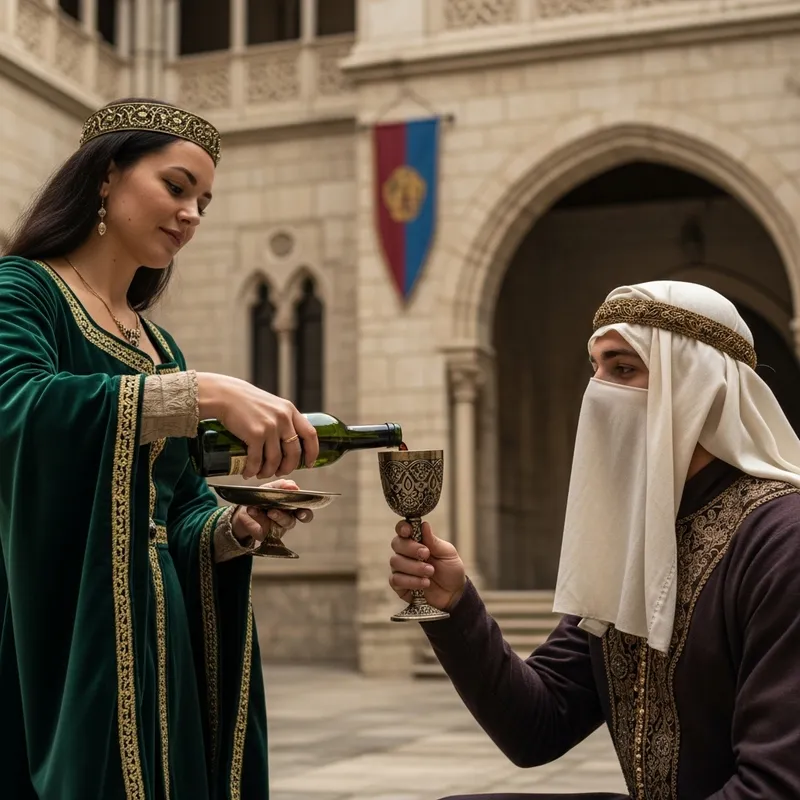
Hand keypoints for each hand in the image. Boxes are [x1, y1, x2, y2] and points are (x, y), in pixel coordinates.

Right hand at [196, 372, 318, 478]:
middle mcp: (283, 419)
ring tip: (261, 474)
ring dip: (269, 472)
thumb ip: (281, 418)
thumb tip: (288, 439)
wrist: (224, 395)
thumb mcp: (271, 404)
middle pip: (294, 452)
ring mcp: (270, 427)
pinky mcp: (255, 434)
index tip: (308, 463)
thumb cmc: (245, 401)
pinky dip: (253, 470)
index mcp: (290, 411)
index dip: (312, 452)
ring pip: (275, 459)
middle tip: (280, 472)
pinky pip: (257, 460)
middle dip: (288, 467)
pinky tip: (248, 473)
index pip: (310, 434)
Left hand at [231, 479, 314, 544]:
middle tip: (275, 512)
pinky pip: (264, 527)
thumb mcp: (271, 488)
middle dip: (284, 518)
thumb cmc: (263, 497)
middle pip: (291, 522)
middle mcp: (287, 520)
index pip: (304, 513)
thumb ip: (282, 486)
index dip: (305, 514)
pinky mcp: (265, 535)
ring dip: (273, 517)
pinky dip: (258, 516)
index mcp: (293, 508)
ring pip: (276, 526)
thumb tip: (293, 486)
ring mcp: (276, 529)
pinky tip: (252, 509)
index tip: (301, 512)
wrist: (245, 507)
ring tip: (267, 511)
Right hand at [389, 521, 465, 611]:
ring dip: (414, 567)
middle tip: (426, 554)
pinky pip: (395, 580)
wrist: (454, 594)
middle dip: (411, 549)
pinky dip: (411, 581)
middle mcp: (406, 553)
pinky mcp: (399, 585)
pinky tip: (424, 583)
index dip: (402, 528)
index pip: (402, 530)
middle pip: (396, 543)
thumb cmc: (451, 571)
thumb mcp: (447, 553)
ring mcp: (401, 569)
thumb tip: (424, 524)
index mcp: (417, 541)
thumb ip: (434, 541)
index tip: (408, 531)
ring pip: (395, 562)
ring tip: (430, 572)